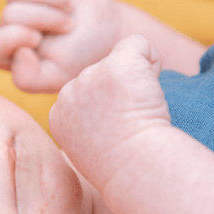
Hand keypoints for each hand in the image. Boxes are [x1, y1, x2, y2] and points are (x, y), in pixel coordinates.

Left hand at [0, 0, 123, 93]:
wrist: (107, 33)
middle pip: (10, 13)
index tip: (40, 40)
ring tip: (67, 9)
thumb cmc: (80, 59)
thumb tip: (17, 51)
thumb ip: (28, 79)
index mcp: (8, 57)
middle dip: (44, 17)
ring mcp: (19, 2)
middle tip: (67, 26)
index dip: (16, 38)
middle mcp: (9, 29)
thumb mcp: (56, 78)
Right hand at [49, 35, 170, 189]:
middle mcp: (68, 92)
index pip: (89, 92)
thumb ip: (88, 123)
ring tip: (139, 114)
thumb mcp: (91, 148)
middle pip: (103, 74)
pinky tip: (150, 92)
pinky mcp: (117, 65)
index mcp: (60, 115)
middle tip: (129, 125)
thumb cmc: (123, 167)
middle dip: (122, 93)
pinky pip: (139, 44)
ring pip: (122, 59)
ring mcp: (91, 76)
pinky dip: (153, 61)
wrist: (136, 169)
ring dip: (139, 82)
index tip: (116, 135)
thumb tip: (105, 106)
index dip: (111, 109)